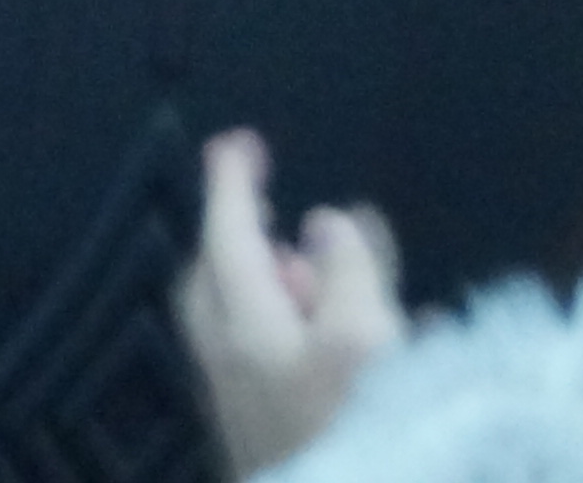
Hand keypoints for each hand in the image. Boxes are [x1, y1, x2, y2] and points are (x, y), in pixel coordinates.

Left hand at [176, 129, 401, 475]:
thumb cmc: (356, 429)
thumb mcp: (366, 340)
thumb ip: (347, 272)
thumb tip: (322, 222)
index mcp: (244, 329)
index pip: (227, 237)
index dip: (233, 186)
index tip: (238, 142)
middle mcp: (230, 364)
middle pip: (216, 281)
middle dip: (236, 235)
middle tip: (263, 206)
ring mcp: (245, 407)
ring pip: (242, 323)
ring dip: (269, 284)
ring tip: (309, 263)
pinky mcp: (270, 440)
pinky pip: (271, 361)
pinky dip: (293, 330)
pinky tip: (347, 336)